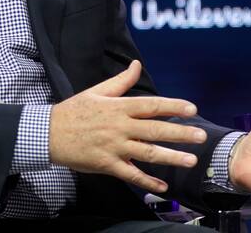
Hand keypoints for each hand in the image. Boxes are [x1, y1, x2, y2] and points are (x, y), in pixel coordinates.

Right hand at [49, 60, 206, 193]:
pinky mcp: (107, 164)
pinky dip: (147, 181)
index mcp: (118, 107)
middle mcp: (119, 127)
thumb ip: (121, 81)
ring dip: (170, 157)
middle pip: (155, 130)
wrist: (48, 133)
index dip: (173, 107)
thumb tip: (137, 64)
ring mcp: (114, 147)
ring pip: (147, 153)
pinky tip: (163, 187)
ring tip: (190, 160)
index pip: (151, 106)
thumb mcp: (96, 92)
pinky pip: (131, 174)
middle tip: (201, 136)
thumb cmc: (73, 111)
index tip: (192, 109)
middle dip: (180, 133)